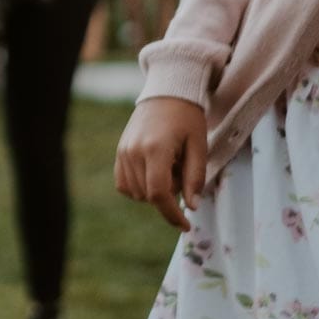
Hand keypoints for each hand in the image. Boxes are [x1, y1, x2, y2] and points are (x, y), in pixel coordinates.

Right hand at [114, 97, 206, 230]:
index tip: (185, 225)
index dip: (171, 214)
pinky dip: (140, 187)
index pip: (158, 193)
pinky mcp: (119, 153)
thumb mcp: (199, 146)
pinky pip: (125, 185)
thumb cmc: (188, 119)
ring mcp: (123, 152)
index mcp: (155, 149)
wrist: (167, 93)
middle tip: (181, 171)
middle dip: (168, 194)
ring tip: (168, 166)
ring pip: (136, 193)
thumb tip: (191, 207)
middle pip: (149, 195)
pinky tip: (153, 170)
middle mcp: (133, 152)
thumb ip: (195, 177)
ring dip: (154, 190)